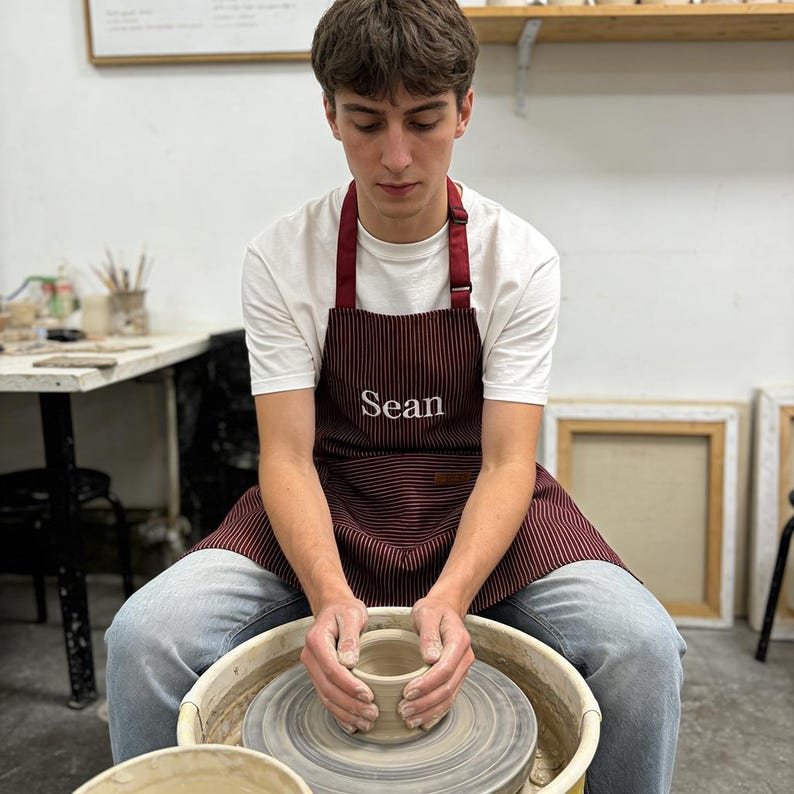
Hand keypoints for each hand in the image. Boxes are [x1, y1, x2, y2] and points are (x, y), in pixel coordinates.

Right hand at [299, 598, 377, 733]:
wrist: (333, 608)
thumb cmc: (345, 611)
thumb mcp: (352, 615)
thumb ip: (351, 637)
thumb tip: (349, 662)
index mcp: (316, 641)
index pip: (332, 670)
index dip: (350, 686)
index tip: (368, 696)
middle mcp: (310, 657)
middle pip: (328, 688)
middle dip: (350, 705)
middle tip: (372, 714)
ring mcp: (312, 668)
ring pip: (326, 697)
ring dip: (345, 713)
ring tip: (366, 722)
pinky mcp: (318, 676)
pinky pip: (326, 697)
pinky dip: (339, 713)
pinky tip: (352, 724)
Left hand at [399, 597, 474, 730]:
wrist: (445, 609)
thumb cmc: (433, 611)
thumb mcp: (427, 614)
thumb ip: (429, 634)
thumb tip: (430, 657)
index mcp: (459, 641)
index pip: (444, 669)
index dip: (426, 684)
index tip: (406, 692)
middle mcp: (465, 658)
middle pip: (447, 688)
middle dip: (425, 703)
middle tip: (403, 710)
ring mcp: (463, 669)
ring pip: (449, 697)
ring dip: (429, 711)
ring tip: (409, 720)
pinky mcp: (457, 677)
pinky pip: (450, 698)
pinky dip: (437, 712)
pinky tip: (423, 722)